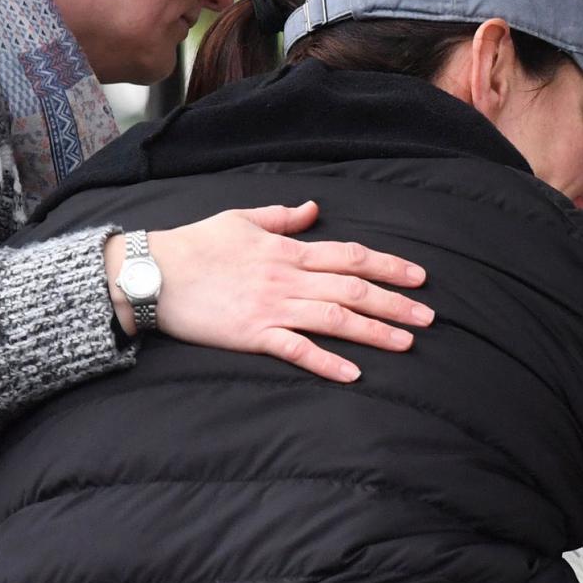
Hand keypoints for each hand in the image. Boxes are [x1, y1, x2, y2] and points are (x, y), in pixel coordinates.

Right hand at [105, 202, 432, 382]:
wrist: (151, 273)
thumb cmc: (194, 245)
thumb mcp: (241, 219)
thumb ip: (282, 217)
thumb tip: (314, 208)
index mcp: (287, 250)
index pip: (351, 255)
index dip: (389, 266)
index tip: (419, 277)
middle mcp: (287, 277)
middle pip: (353, 288)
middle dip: (395, 303)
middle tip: (431, 317)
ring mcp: (271, 307)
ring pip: (334, 318)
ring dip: (373, 331)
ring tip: (407, 343)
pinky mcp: (253, 334)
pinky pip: (297, 349)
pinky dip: (326, 361)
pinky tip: (354, 374)